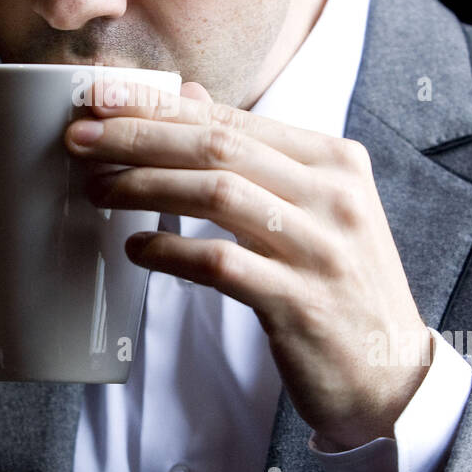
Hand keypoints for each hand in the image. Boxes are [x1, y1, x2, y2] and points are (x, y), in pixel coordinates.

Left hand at [65, 81, 432, 449]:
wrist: (391, 375)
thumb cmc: (338, 284)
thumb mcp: (313, 207)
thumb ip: (255, 153)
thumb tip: (187, 96)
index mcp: (335, 161)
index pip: (233, 119)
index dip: (160, 107)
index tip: (101, 100)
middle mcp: (333, 196)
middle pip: (219, 147)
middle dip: (139, 137)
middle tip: (80, 138)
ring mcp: (320, 250)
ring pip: (216, 195)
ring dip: (145, 187)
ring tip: (98, 189)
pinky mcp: (300, 303)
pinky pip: (220, 264)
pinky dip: (170, 252)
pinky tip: (138, 250)